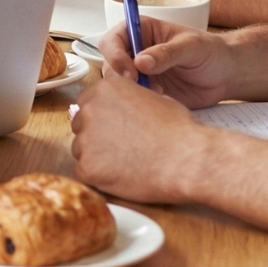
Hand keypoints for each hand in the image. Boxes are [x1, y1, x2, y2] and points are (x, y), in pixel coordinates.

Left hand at [69, 65, 206, 203]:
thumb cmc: (178, 130)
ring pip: (81, 150)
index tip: (113, 128)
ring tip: (125, 164)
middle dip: (96, 137)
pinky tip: (121, 177)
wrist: (186, 159)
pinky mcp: (88, 168)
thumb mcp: (154, 98)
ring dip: (97, 157)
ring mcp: (86, 139)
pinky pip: (85, 173)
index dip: (101, 117)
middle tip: (120, 148)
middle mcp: (90, 110)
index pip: (87, 102)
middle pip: (81, 126)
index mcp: (105, 89)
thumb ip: (130, 97)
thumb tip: (125, 104)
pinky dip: (99, 177)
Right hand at [95, 15, 234, 109]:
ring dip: (132, 92)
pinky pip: (134, 100)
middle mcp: (136, 52)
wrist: (227, 75)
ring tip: (158, 93)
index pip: (113, 40)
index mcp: (142, 31)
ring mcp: (141, 74)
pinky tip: (162, 101)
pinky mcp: (148, 93)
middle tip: (140, 86)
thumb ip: (166, 53)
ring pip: (119, 85)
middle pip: (110, 64)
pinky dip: (142, 104)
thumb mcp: (191, 47)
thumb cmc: (211, 52)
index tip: (129, 70)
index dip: (114, 55)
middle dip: (121, 77)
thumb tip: (141, 61)